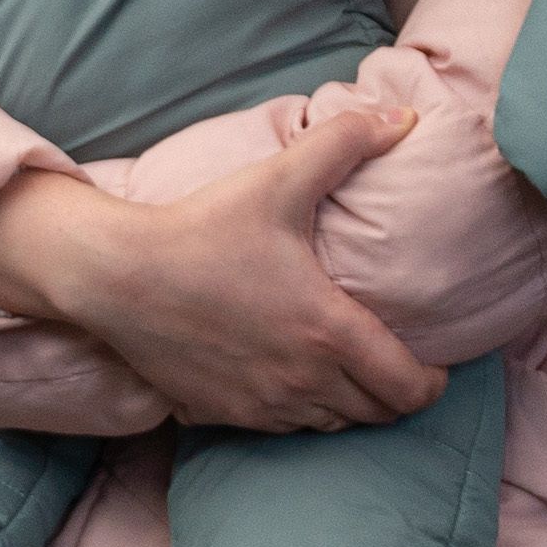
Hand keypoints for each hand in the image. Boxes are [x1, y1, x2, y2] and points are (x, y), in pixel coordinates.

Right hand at [0, 96, 446, 434]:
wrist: (114, 274)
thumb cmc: (200, 229)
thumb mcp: (276, 180)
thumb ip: (343, 143)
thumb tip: (403, 117)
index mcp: (329, 332)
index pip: (410, 389)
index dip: (432, 382)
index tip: (431, 362)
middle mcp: (303, 381)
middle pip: (377, 415)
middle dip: (393, 393)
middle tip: (390, 362)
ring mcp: (262, 404)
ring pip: (331, 426)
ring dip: (345, 404)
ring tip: (341, 369)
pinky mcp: (223, 414)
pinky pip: (281, 429)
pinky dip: (296, 410)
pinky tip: (286, 376)